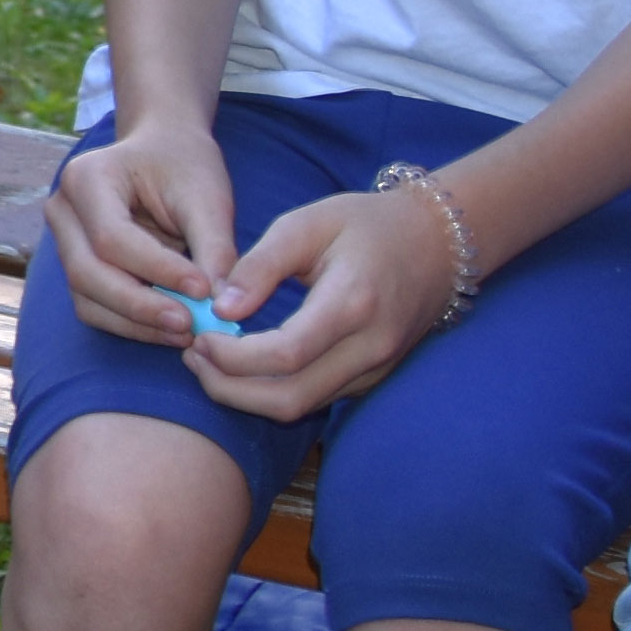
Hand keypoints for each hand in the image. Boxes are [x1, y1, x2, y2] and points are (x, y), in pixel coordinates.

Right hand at [45, 119, 238, 344]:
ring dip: (136, 322)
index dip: (157, 270)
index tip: (205, 291)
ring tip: (186, 331)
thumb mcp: (208, 197)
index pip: (112, 237)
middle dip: (140, 306)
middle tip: (190, 326)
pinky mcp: (77, 266)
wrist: (163, 151)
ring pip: (87, 298)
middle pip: (87, 273)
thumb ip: (215, 250)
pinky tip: (170, 328)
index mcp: (86, 177)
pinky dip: (132, 324)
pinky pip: (95, 307)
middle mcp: (63, 210)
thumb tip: (223, 308)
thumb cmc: (184, 165)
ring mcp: (63, 241)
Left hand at [182, 179, 461, 419]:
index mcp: (353, 303)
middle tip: (191, 357)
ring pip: (302, 406)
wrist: (438, 243)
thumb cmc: (367, 224)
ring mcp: (376, 368)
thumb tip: (219, 307)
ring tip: (207, 360)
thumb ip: (260, 265)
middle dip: (229, 389)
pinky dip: (273, 390)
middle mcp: (370, 347)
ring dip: (247, 395)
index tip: (199, 337)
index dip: (232, 358)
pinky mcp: (372, 377)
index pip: (285, 355)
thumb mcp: (307, 224)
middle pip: (290, 399)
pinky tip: (243, 363)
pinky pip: (317, 397)